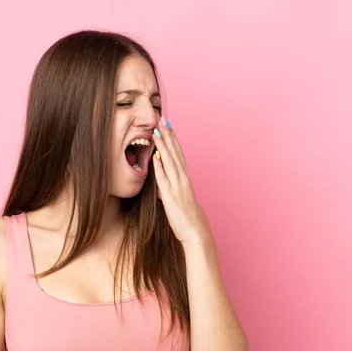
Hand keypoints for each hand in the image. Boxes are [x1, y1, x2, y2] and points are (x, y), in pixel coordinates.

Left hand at [152, 117, 213, 245]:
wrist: (195, 231)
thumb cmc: (186, 216)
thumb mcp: (177, 198)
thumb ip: (168, 188)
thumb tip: (159, 182)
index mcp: (184, 177)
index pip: (178, 153)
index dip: (172, 138)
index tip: (167, 125)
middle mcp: (182, 179)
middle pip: (175, 153)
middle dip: (168, 135)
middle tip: (162, 119)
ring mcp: (177, 187)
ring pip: (170, 162)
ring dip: (163, 146)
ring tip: (157, 131)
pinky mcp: (171, 197)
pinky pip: (164, 179)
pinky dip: (160, 167)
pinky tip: (155, 156)